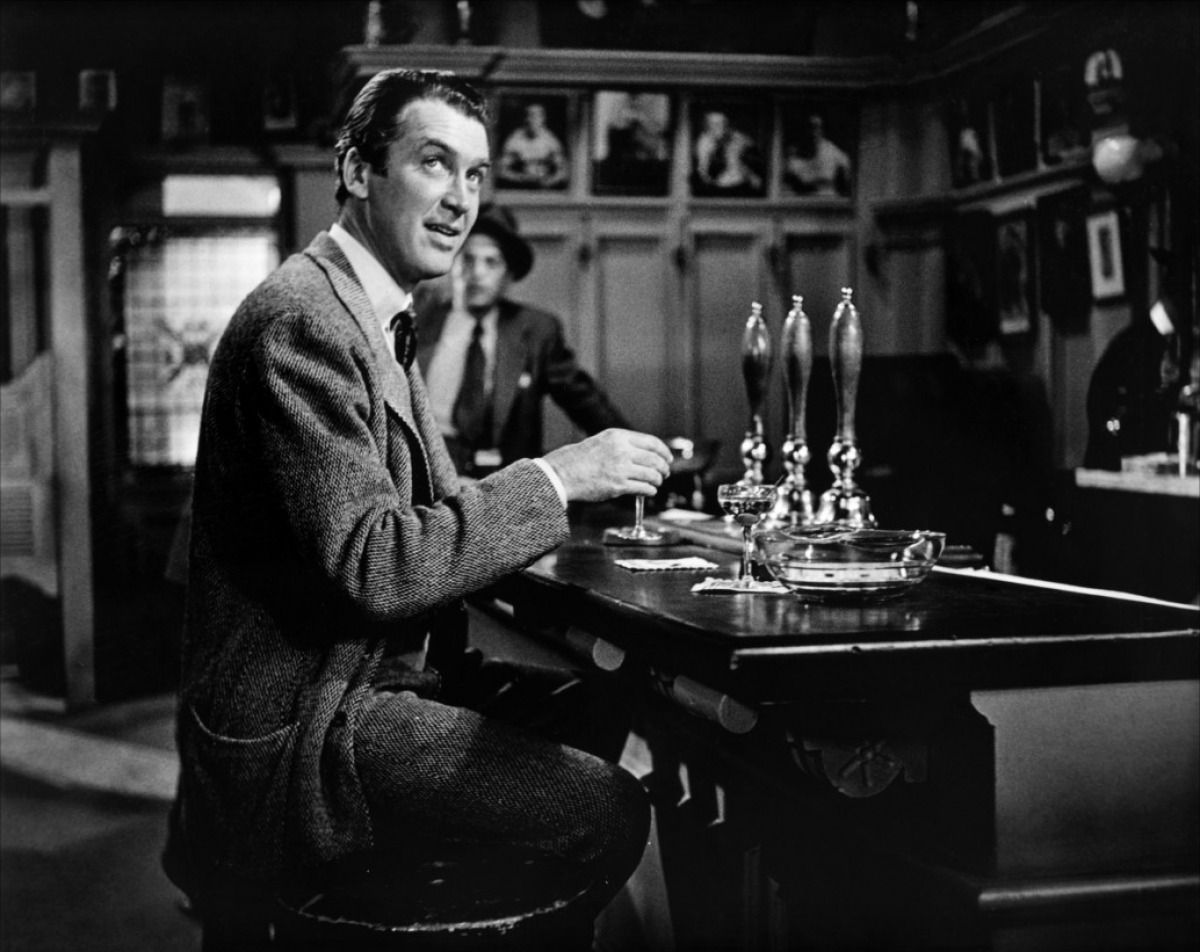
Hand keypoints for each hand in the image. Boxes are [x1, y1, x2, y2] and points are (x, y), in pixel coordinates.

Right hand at [543, 429, 671, 502]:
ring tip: (657, 482)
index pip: (651, 442)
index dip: (664, 451)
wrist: (563, 473)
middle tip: (665, 472)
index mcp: (618, 437)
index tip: (668, 457)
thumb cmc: (579, 459)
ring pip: (651, 474)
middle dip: (664, 467)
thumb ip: (623, 445)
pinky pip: (643, 488)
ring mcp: (620, 469)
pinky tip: (649, 491)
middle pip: (655, 459)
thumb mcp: (602, 441)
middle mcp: (621, 451)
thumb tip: (644, 454)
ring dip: (658, 480)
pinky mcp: (618, 486)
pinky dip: (650, 490)